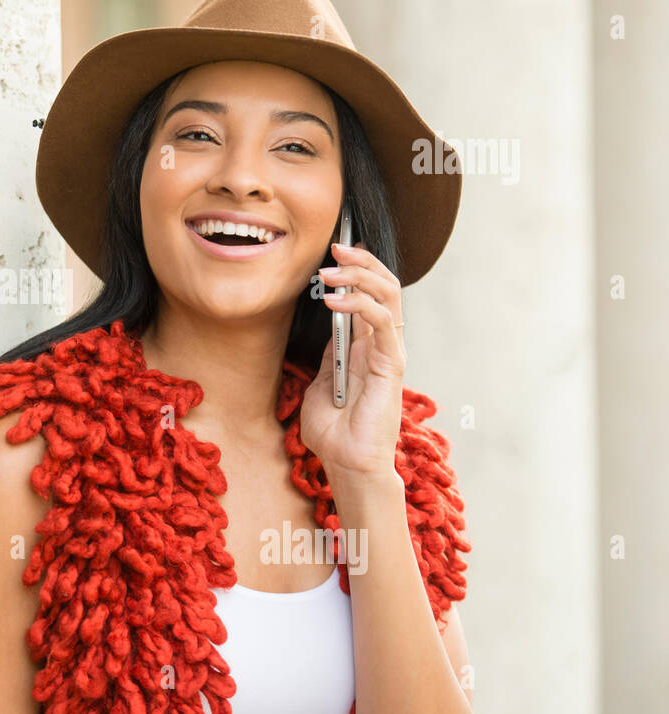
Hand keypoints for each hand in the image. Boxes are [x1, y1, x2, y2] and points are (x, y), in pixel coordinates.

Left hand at [299, 240, 406, 497]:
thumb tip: (327, 331)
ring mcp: (388, 353)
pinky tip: (335, 300)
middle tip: (336, 248)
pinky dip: (360, 305)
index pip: (369, 295)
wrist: (346, 465)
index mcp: (364, 346)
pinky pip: (383, 324)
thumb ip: (328, 357)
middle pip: (384, 287)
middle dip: (361, 262)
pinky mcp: (391, 365)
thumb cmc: (335, 432)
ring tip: (332, 270)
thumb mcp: (321, 385)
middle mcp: (380, 345)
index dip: (356, 270)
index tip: (333, 253)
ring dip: (360, 276)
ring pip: (388, 297)